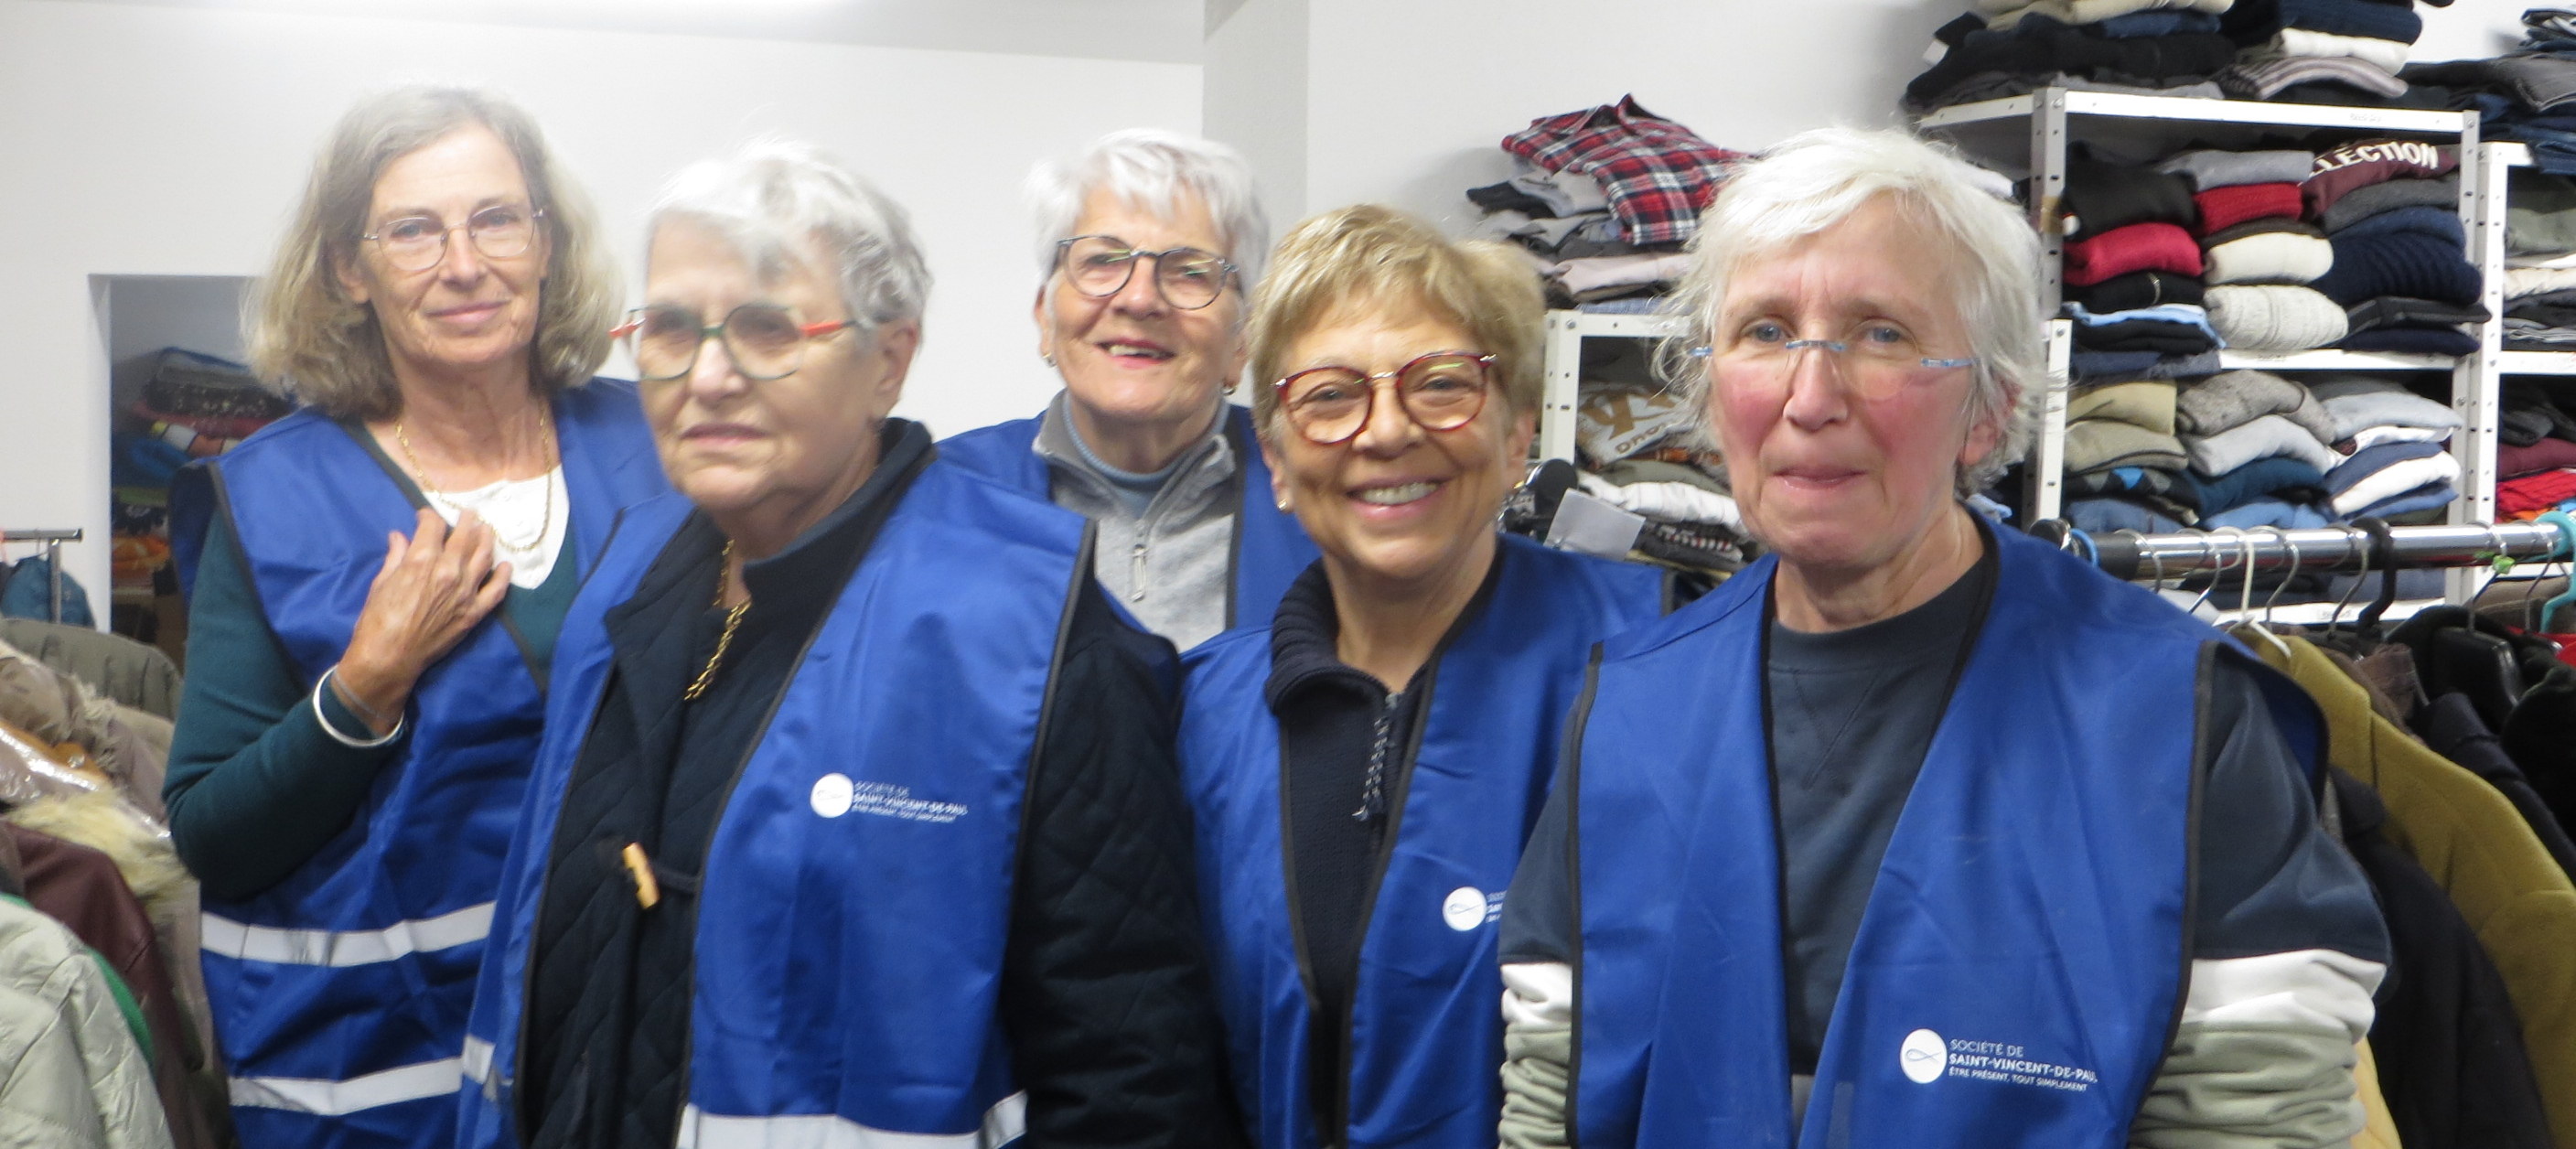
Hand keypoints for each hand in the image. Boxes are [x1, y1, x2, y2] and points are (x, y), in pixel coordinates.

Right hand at [333, 509, 512, 732]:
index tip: (427, 517)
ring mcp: (465, 592)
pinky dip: (503, 577)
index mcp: (421, 560)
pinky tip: (506, 567)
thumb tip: (398, 536)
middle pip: (464, 537)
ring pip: (483, 558)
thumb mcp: (381, 583)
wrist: (389, 657)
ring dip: (487, 540)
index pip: (433, 527)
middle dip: (466, 521)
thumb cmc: (377, 619)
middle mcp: (448, 571)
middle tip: (470, 514)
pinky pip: (495, 591)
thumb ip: (395, 557)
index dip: (429, 517)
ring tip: (488, 531)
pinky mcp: (474, 613)